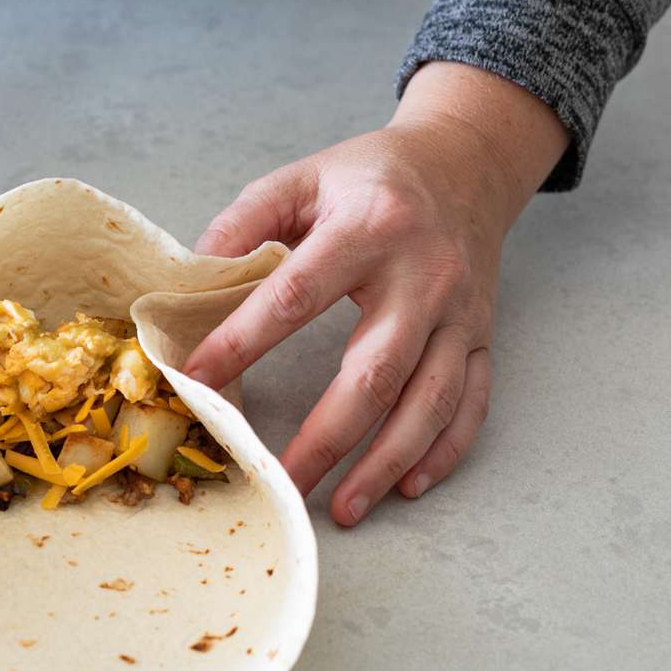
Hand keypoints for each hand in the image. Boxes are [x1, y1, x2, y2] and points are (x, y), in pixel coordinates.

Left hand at [183, 62, 566, 525]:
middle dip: (326, 437)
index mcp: (370, 227)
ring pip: (429, 402)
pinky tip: (406, 485)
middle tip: (280, 482)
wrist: (466, 162)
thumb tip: (189, 280)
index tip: (198, 381)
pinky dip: (443, 451)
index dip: (243, 341)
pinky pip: (471, 404)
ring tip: (343, 508)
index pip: (297, 296)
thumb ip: (244, 222)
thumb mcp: (302, 178)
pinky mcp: (481, 336)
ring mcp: (461, 312)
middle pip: (376, 371)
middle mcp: (425, 275)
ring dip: (385, 462)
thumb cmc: (370, 177)